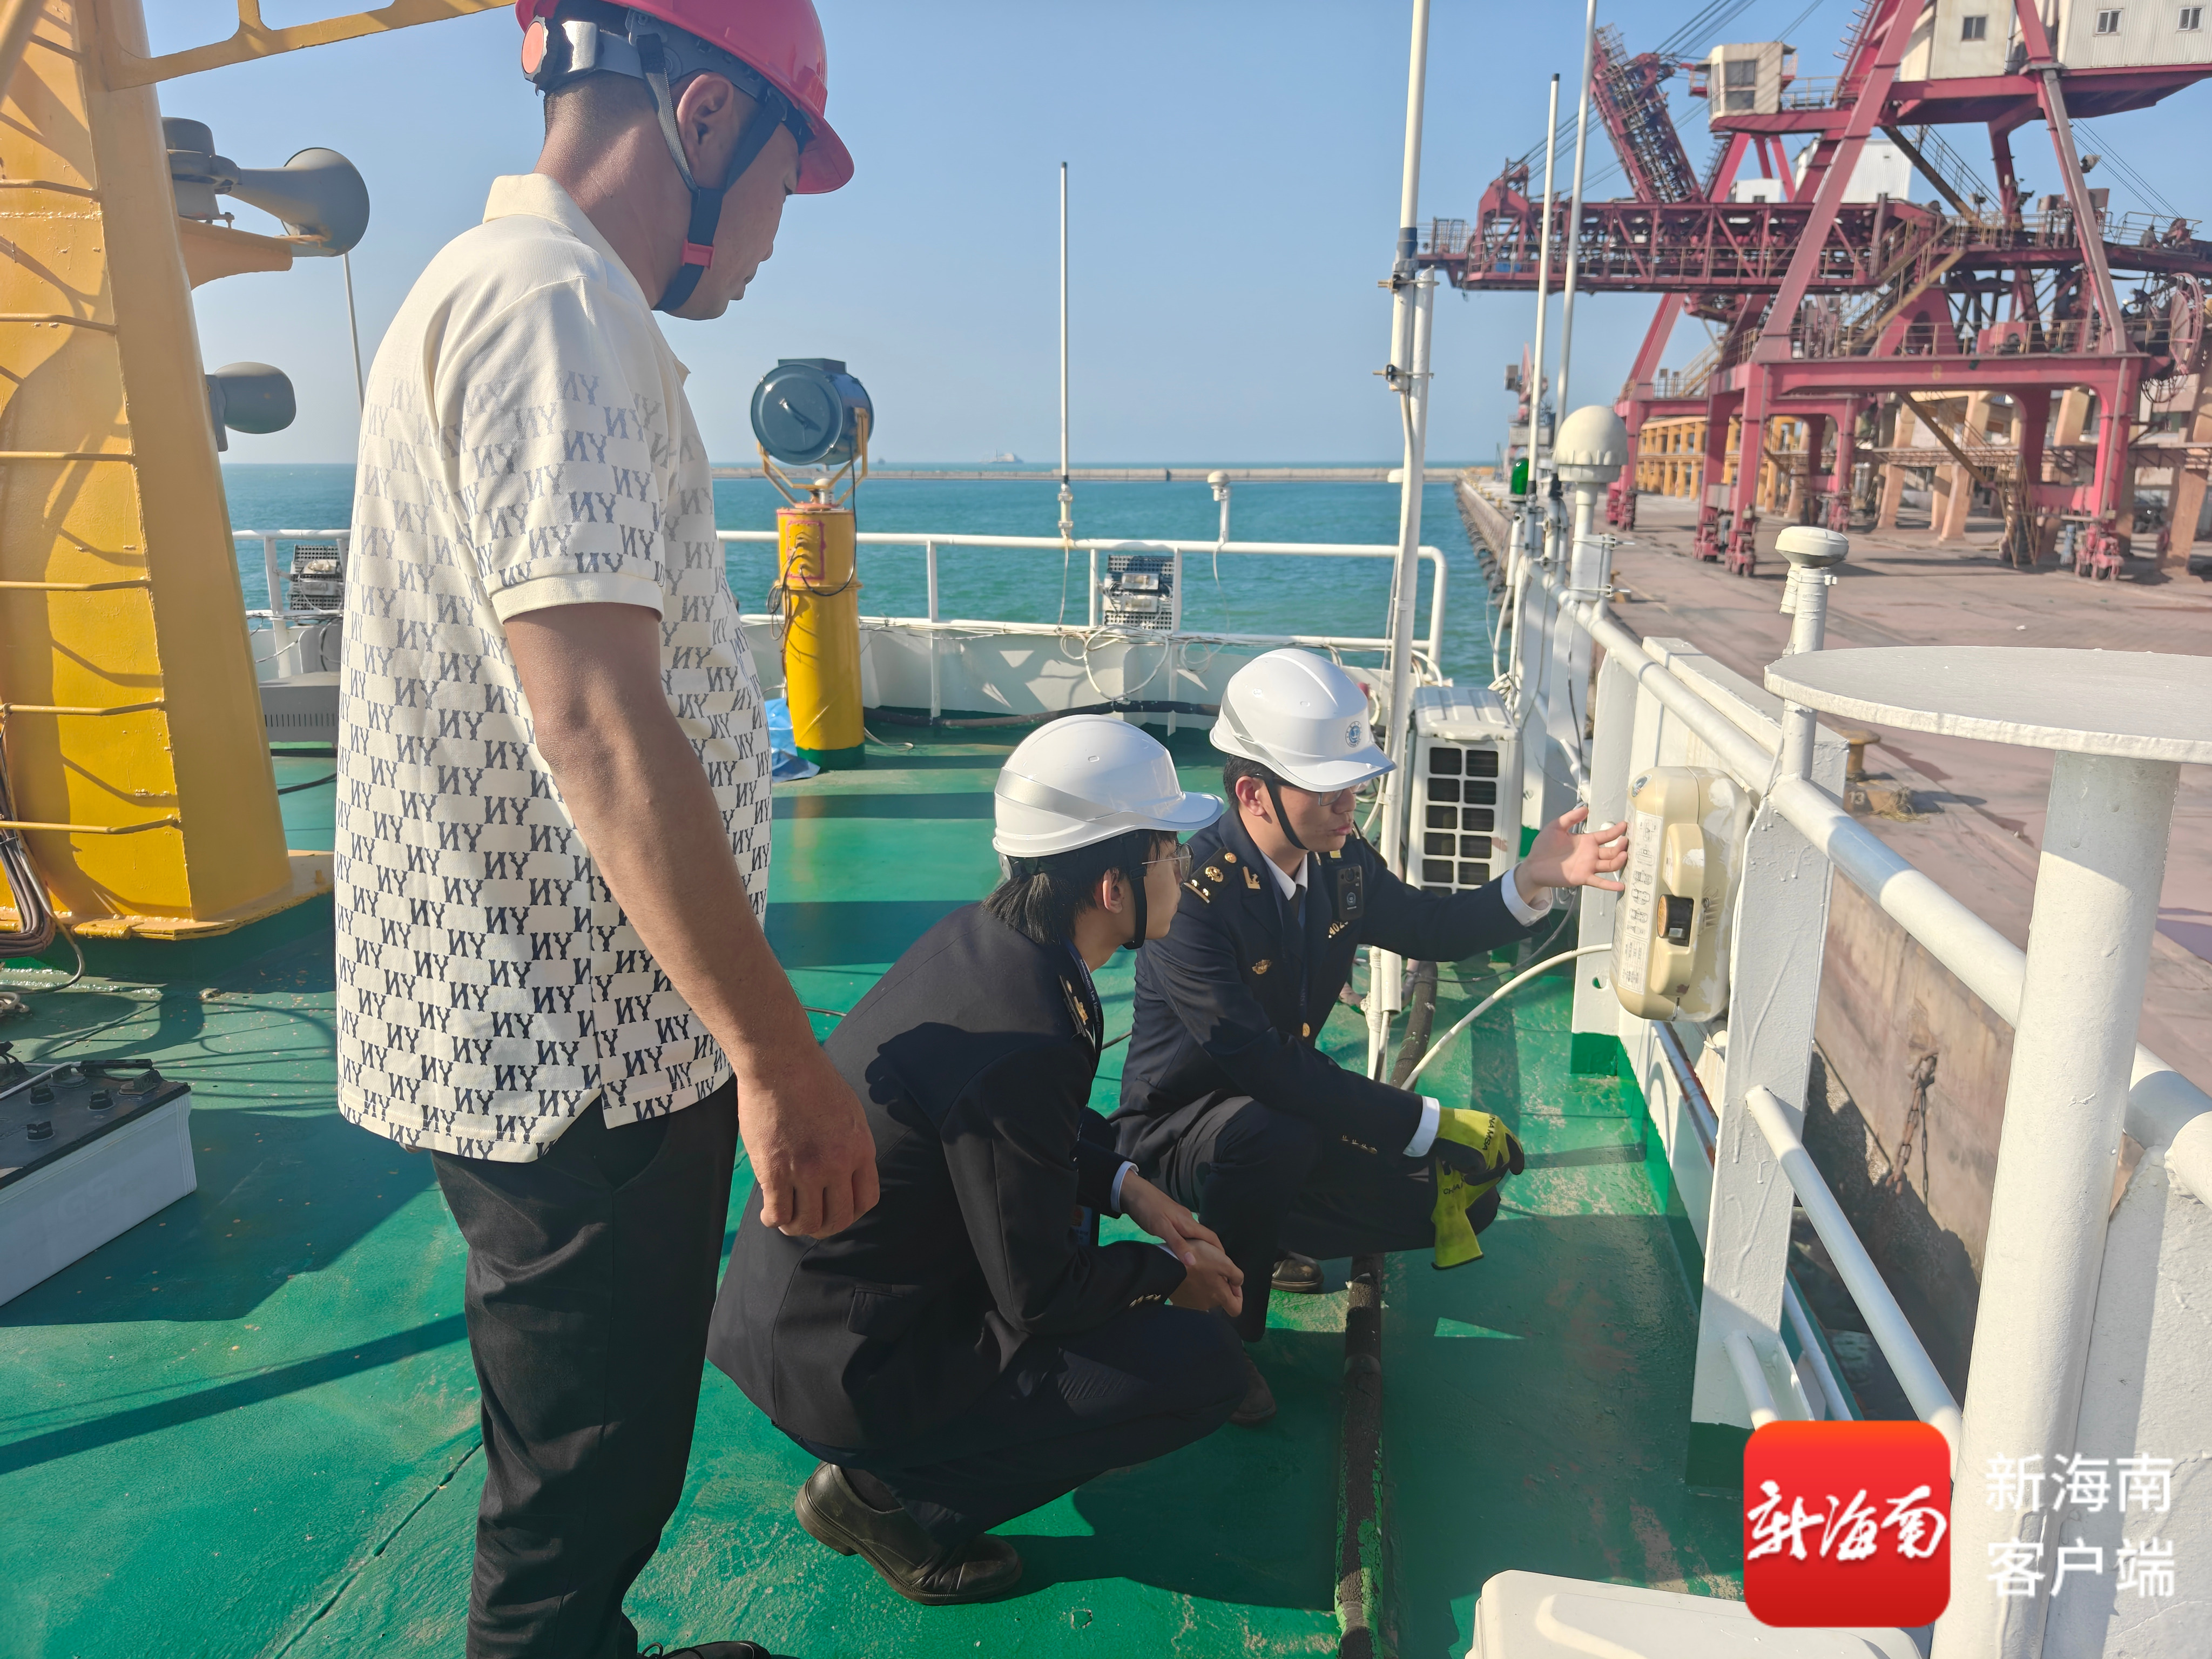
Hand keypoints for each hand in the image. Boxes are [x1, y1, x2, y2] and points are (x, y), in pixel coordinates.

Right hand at [738, 1044, 879, 1238]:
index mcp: (860, 1149)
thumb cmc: (813, 1079)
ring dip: (797, 1227)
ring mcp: (806, 1170)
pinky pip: (778, 1213)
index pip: (867, 1200)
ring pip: (806, 1222)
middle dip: (824, 1226)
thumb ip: (850, 1145)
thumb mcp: (850, 1112)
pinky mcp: (775, 1171)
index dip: (851, 1212)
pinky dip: (773, 1220)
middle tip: (811, 1221)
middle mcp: (837, 1164)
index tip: (837, 1209)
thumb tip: (845, 1173)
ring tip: (787, 1219)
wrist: (781, 1062)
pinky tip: (769, 1214)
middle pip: (838, 1219)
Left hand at [1119, 1173, 1223, 1267]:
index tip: (1226, 1265)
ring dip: (1198, 1248)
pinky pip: (1184, 1234)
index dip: (1220, 1251)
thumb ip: (1178, 1244)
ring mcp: (1178, 1219)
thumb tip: (1194, 1261)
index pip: (1211, 1237)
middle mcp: (1187, 1220)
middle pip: (1205, 1238)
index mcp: (1189, 1222)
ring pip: (1194, 1236)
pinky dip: (1187, 1244)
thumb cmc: (1147, 1208)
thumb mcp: (1162, 1227)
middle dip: (1211, 1252)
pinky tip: (1182, 1251)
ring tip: (1199, 1263)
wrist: (1132, 1192)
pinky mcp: (1169, 1220)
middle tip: (1213, 1269)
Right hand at [1167, 1238, 1244, 1318]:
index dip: (1238, 1297)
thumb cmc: (1198, 1260)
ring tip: (1199, 1267)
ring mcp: (1191, 1303)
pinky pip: (1190, 1293)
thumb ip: (1236, 1275)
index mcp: (1220, 1296)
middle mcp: (1206, 1304)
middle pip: (1219, 1299)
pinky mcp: (1178, 1299)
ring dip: (1204, 1284)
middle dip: (1219, 1285)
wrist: (1167, 1262)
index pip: (1236, 1309)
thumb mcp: (1224, 1262)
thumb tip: (1237, 1283)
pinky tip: (1188, 1273)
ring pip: (1204, 1295)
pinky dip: (1192, 1284)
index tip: (1233, 1284)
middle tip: (1213, 1267)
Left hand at [1516, 803, 1628, 898]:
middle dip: (1620, 846)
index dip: (1616, 831)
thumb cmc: (1544, 846)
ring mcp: (1588, 867)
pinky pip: (1599, 882)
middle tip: (1626, 841)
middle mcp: (1591, 854)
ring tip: (1624, 855)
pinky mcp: (1582, 877)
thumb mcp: (1556, 827)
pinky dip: (1610, 885)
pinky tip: (1621, 886)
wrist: (1533, 864)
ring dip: (1618, 861)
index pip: (1605, 836)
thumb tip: (1585, 808)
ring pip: (1609, 865)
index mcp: (1586, 841)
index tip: (1625, 825)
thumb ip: (1570, 818)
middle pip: (1611, 851)